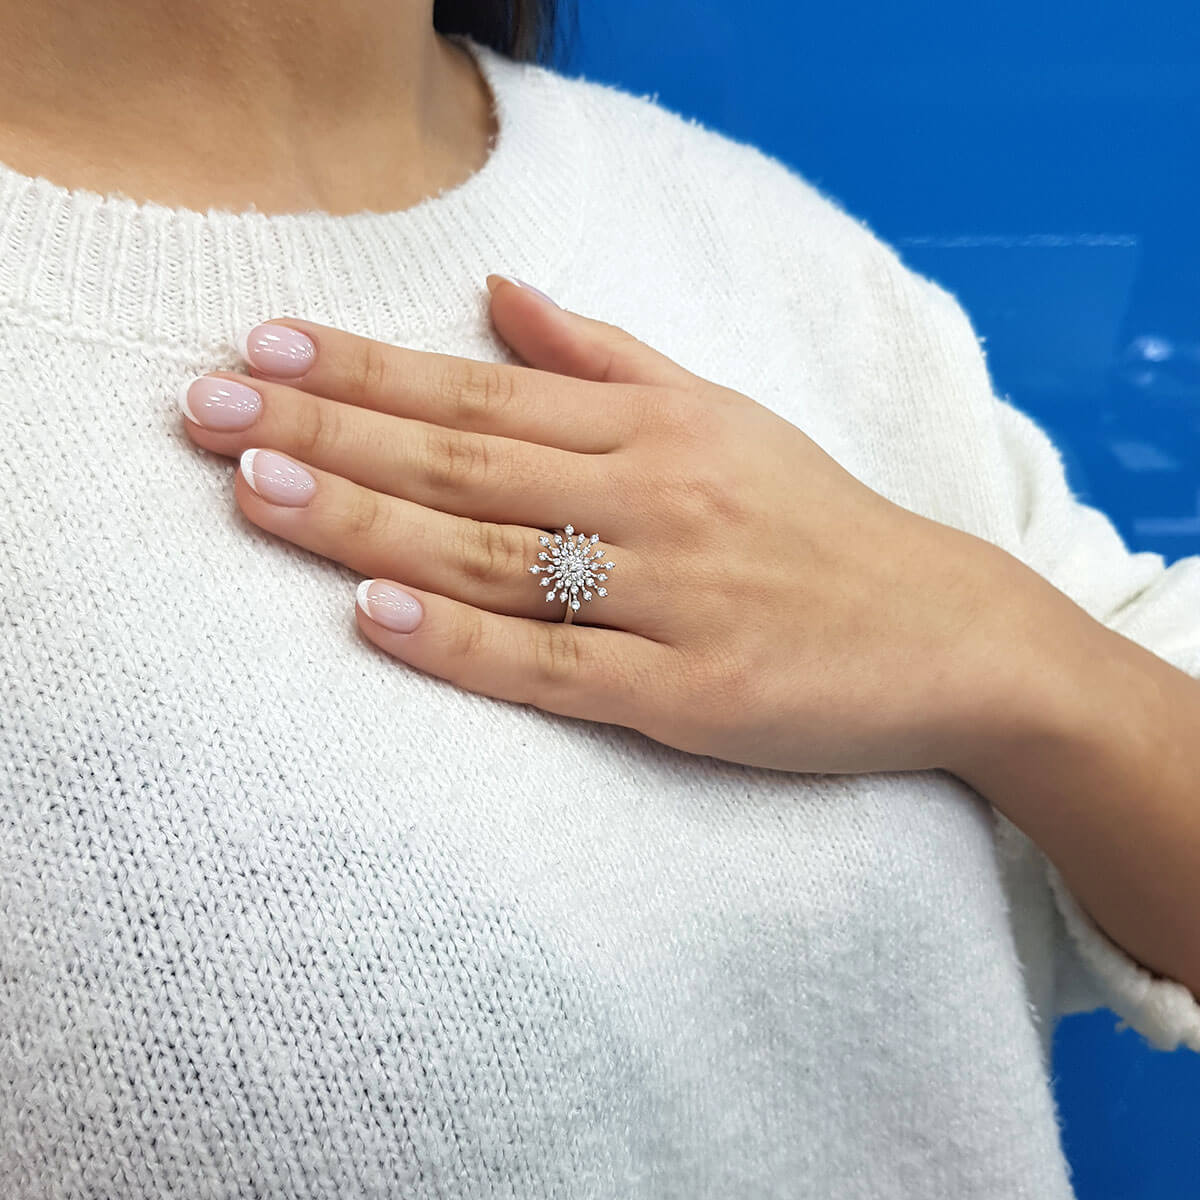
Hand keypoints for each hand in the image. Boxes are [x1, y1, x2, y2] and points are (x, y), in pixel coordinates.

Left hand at [178, 275, 1020, 774]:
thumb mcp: (726, 416)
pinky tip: (375, 616)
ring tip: (253, 489)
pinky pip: (558, 666)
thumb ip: (610, 358)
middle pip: (465, 463)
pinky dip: (465, 642)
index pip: (482, 391)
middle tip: (207, 408)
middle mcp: (655, 501)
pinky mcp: (691, 694)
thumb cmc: (822, 526)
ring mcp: (670, 600)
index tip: (264, 348)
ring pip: (493, 555)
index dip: (366, 371)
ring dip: (365, 523)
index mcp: (657, 431)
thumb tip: (504, 293)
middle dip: (327, 434)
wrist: (950, 635)